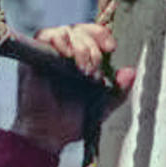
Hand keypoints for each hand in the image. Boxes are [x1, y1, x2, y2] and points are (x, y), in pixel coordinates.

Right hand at [13, 23, 134, 153]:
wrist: (50, 135)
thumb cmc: (73, 122)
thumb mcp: (102, 106)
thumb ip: (117, 91)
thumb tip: (131, 72)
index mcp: (83, 60)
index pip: (93, 35)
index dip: (102, 36)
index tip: (111, 47)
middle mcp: (66, 53)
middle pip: (81, 31)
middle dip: (91, 46)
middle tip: (92, 70)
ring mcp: (50, 53)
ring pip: (66, 31)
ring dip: (78, 45)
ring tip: (82, 67)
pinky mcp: (34, 56)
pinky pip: (45, 35)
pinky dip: (57, 40)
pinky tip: (66, 53)